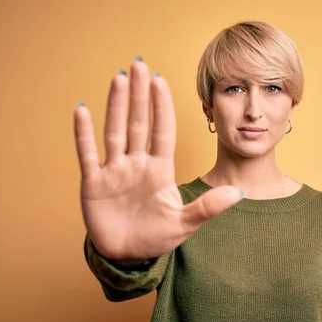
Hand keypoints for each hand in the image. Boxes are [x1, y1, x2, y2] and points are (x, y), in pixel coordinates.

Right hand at [73, 59, 241, 260]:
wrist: (128, 256)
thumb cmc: (157, 237)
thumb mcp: (185, 224)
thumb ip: (208, 207)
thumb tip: (239, 194)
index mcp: (160, 170)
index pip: (162, 131)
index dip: (161, 107)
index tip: (161, 81)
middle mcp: (137, 164)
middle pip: (138, 123)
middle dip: (139, 95)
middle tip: (139, 64)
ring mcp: (114, 171)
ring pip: (114, 131)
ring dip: (115, 105)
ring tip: (119, 78)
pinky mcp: (93, 183)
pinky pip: (87, 153)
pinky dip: (84, 133)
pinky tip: (82, 109)